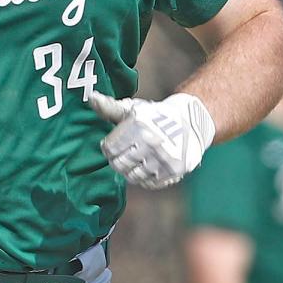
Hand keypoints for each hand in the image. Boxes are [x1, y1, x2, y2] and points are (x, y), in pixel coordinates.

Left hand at [89, 91, 214, 188]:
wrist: (191, 123)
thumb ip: (110, 108)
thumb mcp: (132, 109)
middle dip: (119, 160)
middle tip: (127, 153)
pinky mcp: (173, 171)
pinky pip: (149, 184)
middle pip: (119, 165)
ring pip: (133, 176)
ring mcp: (162, 158)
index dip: (109, 147)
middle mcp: (150, 142)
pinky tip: (151, 166)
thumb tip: (91, 98)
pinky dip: (147, 178)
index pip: (108, 149)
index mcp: (138, 125)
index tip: (116, 144)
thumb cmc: (154, 117)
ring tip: (140, 159)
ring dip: (133, 170)